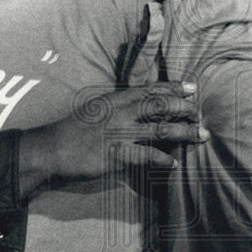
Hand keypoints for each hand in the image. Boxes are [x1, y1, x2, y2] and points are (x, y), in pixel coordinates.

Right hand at [19, 81, 207, 193]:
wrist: (51, 150)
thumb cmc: (73, 131)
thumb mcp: (96, 110)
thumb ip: (118, 108)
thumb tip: (140, 109)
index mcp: (115, 100)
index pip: (150, 90)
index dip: (173, 88)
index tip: (191, 88)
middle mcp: (120, 113)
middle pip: (160, 107)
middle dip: (184, 109)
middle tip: (199, 114)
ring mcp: (119, 134)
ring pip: (160, 130)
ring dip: (184, 133)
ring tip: (200, 136)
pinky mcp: (116, 155)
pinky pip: (146, 157)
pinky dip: (163, 160)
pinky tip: (173, 164)